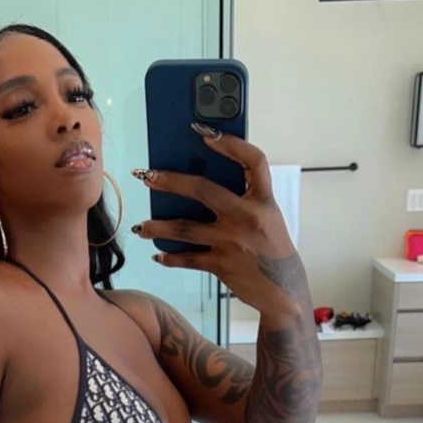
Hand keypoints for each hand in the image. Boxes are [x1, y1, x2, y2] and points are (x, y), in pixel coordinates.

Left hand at [131, 126, 308, 317]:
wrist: (282, 289)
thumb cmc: (271, 248)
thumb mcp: (267, 217)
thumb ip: (244, 200)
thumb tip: (200, 187)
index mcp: (263, 200)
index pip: (253, 161)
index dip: (231, 143)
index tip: (204, 132)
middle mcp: (247, 217)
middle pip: (203, 190)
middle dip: (170, 181)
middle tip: (147, 176)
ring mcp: (231, 241)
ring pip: (185, 228)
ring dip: (157, 226)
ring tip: (140, 227)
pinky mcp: (221, 265)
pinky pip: (187, 259)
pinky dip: (170, 257)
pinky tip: (158, 255)